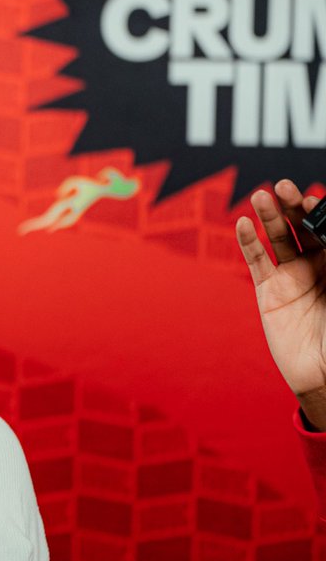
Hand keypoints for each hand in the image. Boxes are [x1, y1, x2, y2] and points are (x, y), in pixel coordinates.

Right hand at [235, 180, 325, 427]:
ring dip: (270, 216)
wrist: (324, 373)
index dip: (319, 211)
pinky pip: (257, 262)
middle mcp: (317, 265)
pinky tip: (244, 223)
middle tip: (285, 187)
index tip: (313, 199)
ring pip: (279, 238)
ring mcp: (291, 277)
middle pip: (303, 227)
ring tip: (262, 195)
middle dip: (294, 205)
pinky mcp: (268, 291)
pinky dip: (248, 242)